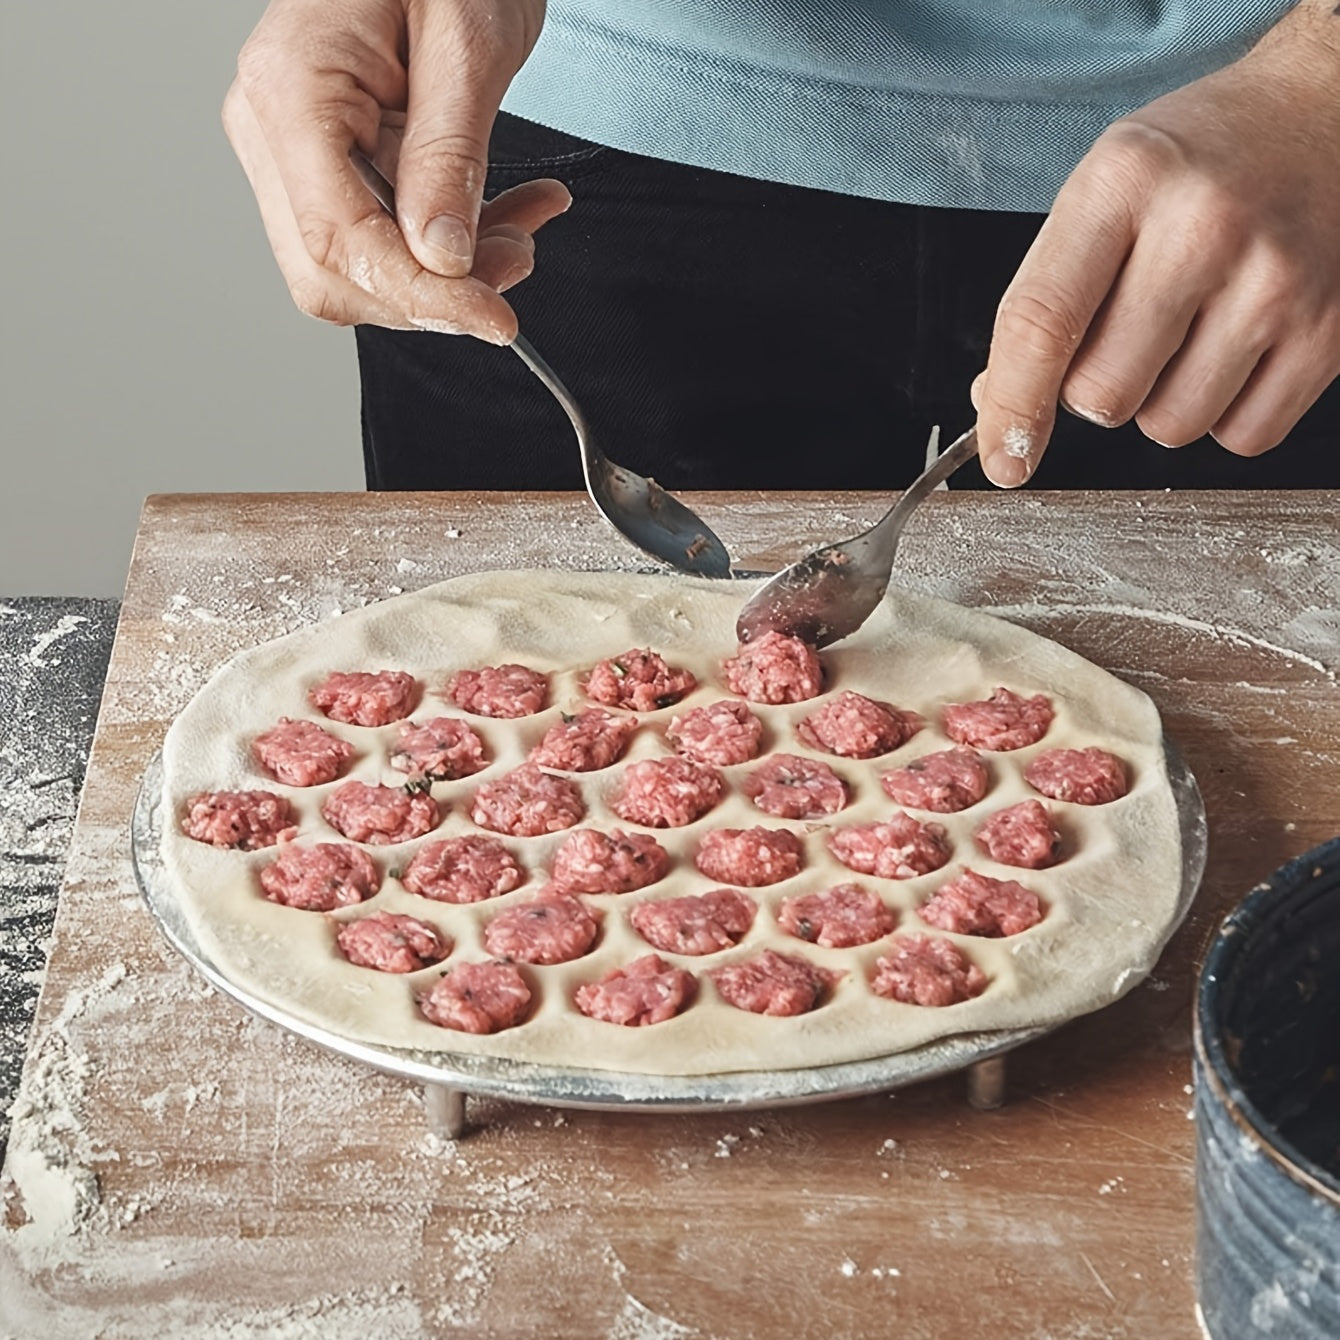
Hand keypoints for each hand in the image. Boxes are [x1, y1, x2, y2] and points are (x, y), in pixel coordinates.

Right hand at [223, 0, 570, 342]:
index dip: (422, 297)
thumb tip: (441, 257)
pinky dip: (450, 245)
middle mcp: (271, 125)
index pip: (340, 241)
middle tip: (518, 258)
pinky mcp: (329, 159)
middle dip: (435, 293)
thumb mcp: (469, 42)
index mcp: (291, 89)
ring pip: (360, 268)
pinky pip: (381, 235)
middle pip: (336, 273)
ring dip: (450, 275)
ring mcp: (293, 147)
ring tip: (525, 225)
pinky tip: (509, 216)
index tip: (496, 320)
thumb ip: (450, 155)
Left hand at [974, 0, 1339, 484]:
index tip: (1001, 461)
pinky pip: (1242, 436)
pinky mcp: (1330, 327)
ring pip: (1170, 426)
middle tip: (1125, 332)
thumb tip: (998, 402)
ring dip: (1160, 402)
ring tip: (1188, 329)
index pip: (1041, 322)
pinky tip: (1233, 348)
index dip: (1011, 408)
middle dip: (1093, 388)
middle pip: (1102, 395)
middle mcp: (1204, 225)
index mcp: (1125, 180)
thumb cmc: (1198, 161)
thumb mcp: (1103, 192)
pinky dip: (1224, 414)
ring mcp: (1276, 279)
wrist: (1325, 113)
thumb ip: (1045, 297)